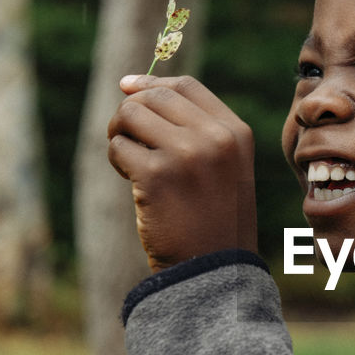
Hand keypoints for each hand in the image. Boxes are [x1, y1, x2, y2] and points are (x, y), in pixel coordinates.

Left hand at [107, 75, 257, 270]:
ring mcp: (186, 154)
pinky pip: (118, 147)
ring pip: (131, 115)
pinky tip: (134, 184)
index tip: (127, 87)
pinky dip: (118, 162)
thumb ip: (193, 129)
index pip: (186, 86)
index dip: (152, 83)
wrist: (213, 271)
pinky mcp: (157, 174)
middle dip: (131, 113)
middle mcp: (215, 138)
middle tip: (127, 140)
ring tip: (131, 163)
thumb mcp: (223, 168)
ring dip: (120, 135)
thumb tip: (129, 86)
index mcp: (236, 133)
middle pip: (154, 96)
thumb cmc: (213, 221)